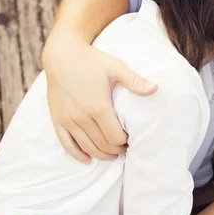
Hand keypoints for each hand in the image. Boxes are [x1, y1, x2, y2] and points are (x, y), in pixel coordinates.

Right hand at [42, 40, 157, 163]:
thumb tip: (155, 88)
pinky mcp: (58, 119)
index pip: (115, 137)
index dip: (126, 142)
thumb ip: (135, 81)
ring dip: (101, 154)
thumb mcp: (116, 67)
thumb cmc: (91, 60)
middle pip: (103, 145)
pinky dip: (78, 154)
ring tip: (113, 154)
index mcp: (98, 106)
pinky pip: (67, 144)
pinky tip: (87, 159)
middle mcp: (81, 117)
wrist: (62, 55)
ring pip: (87, 147)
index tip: (132, 138)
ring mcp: (68, 120)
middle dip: (116, 150)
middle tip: (125, 148)